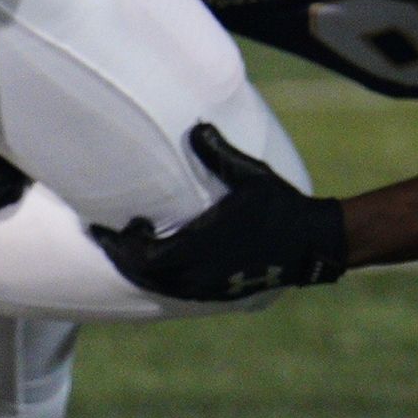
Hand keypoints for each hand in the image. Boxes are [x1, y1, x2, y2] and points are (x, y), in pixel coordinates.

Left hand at [88, 124, 348, 303]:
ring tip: (128, 244)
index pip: (143, 255)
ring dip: (138, 268)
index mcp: (200, 244)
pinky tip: (158, 259)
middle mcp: (199, 270)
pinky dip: (159, 277)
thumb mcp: (249, 175)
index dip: (120, 244)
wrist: (310, 241)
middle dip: (121, 256)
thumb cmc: (278, 205)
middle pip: (143, 274)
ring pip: (158, 285)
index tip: (107, 225)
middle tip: (106, 234)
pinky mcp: (219, 289)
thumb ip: (218, 154)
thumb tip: (197, 128)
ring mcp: (209, 284)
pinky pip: (177, 289)